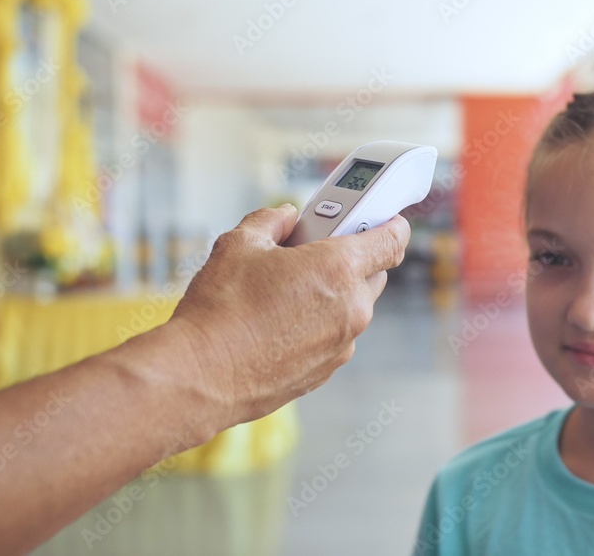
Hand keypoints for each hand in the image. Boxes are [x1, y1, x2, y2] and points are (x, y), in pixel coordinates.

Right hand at [168, 204, 409, 428]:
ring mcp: (342, 344)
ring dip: (333, 295)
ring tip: (286, 291)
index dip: (388, 224)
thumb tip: (285, 217)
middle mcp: (351, 309)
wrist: (200, 375)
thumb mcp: (239, 244)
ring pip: (353, 308)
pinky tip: (280, 322)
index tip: (378, 219)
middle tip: (312, 251)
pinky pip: (335, 337)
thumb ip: (271, 221)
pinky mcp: (326, 370)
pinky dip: (319, 325)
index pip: (393, 240)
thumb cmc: (220, 310)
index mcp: (338, 268)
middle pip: (374, 274)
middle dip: (352, 259)